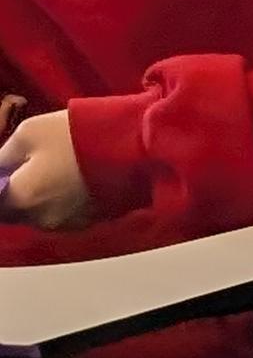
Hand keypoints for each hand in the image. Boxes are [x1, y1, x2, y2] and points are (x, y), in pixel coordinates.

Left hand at [0, 108, 88, 229]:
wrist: (134, 145)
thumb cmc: (76, 136)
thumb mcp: (28, 133)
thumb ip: (4, 155)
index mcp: (22, 200)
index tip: (3, 171)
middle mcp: (43, 220)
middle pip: (14, 213)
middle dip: (12, 195)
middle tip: (19, 170)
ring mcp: (70, 224)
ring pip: (40, 215)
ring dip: (37, 199)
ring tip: (46, 174)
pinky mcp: (92, 221)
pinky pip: (64, 215)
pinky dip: (60, 201)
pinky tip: (68, 182)